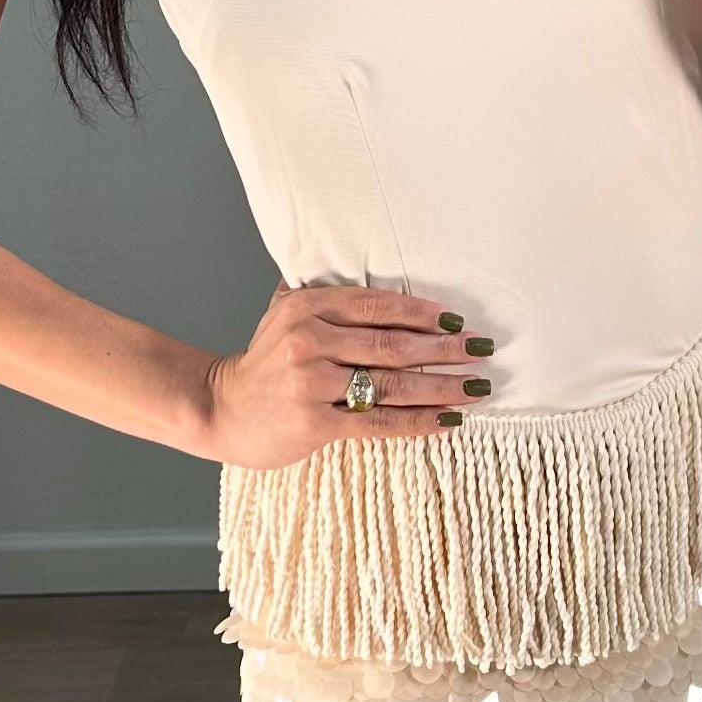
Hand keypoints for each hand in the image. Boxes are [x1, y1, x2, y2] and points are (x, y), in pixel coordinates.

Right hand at [198, 275, 493, 467]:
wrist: (220, 409)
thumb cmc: (264, 364)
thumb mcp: (284, 315)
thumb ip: (324, 295)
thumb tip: (379, 278)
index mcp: (306, 306)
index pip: (377, 305)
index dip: (422, 313)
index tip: (456, 319)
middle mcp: (309, 340)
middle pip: (392, 345)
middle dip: (444, 348)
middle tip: (481, 348)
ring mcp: (311, 383)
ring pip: (392, 384)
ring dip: (442, 386)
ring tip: (476, 386)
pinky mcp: (316, 423)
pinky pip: (380, 422)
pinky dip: (419, 422)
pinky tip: (448, 420)